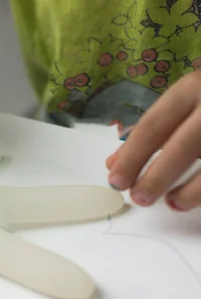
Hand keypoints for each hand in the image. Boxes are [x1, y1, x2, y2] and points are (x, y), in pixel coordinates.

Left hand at [106, 71, 200, 211]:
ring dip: (190, 190)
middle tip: (138, 199)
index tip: (115, 182)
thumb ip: (153, 133)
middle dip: (156, 177)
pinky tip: (197, 200)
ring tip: (172, 204)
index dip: (131, 157)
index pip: (153, 126)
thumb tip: (113, 164)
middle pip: (183, 146)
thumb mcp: (185, 104)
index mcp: (193, 88)